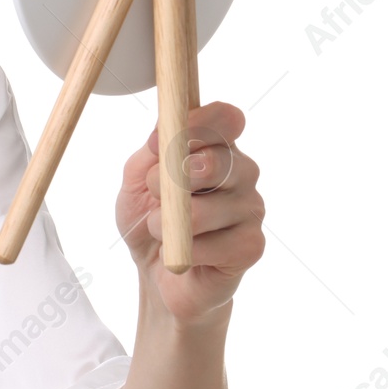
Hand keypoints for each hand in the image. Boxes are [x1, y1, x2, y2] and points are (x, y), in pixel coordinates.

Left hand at [114, 101, 265, 327]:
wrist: (156, 270)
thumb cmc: (150, 216)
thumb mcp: (136, 179)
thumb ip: (151, 153)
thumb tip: (164, 135)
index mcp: (216, 147)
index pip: (226, 118)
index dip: (196, 123)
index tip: (160, 142)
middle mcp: (242, 172)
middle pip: (220, 159)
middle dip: (173, 178)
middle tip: (155, 192)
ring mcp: (251, 208)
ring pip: (207, 208)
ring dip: (167, 221)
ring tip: (159, 228)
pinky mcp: (252, 246)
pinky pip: (213, 245)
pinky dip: (183, 251)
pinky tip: (182, 254)